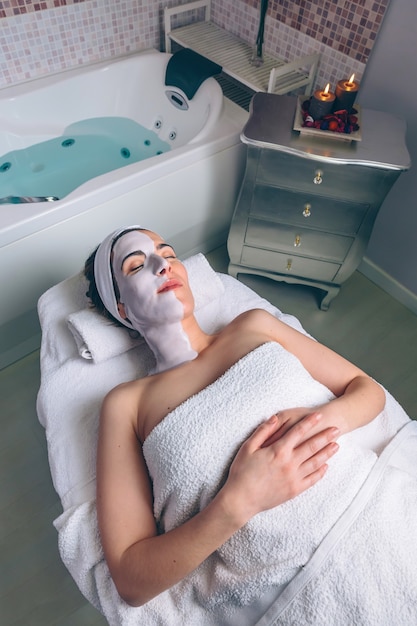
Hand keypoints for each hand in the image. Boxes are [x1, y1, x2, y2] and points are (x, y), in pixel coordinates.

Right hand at [222, 412, 338, 524]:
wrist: (241, 500)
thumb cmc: (241, 471)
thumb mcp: (248, 447)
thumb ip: (263, 431)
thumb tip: (275, 418)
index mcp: (278, 451)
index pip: (298, 432)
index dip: (310, 422)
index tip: (319, 415)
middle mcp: (289, 463)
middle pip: (312, 446)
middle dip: (325, 436)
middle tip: (337, 428)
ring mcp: (294, 478)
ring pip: (315, 462)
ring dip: (327, 453)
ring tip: (337, 445)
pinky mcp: (295, 490)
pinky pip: (312, 479)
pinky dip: (321, 472)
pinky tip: (326, 466)